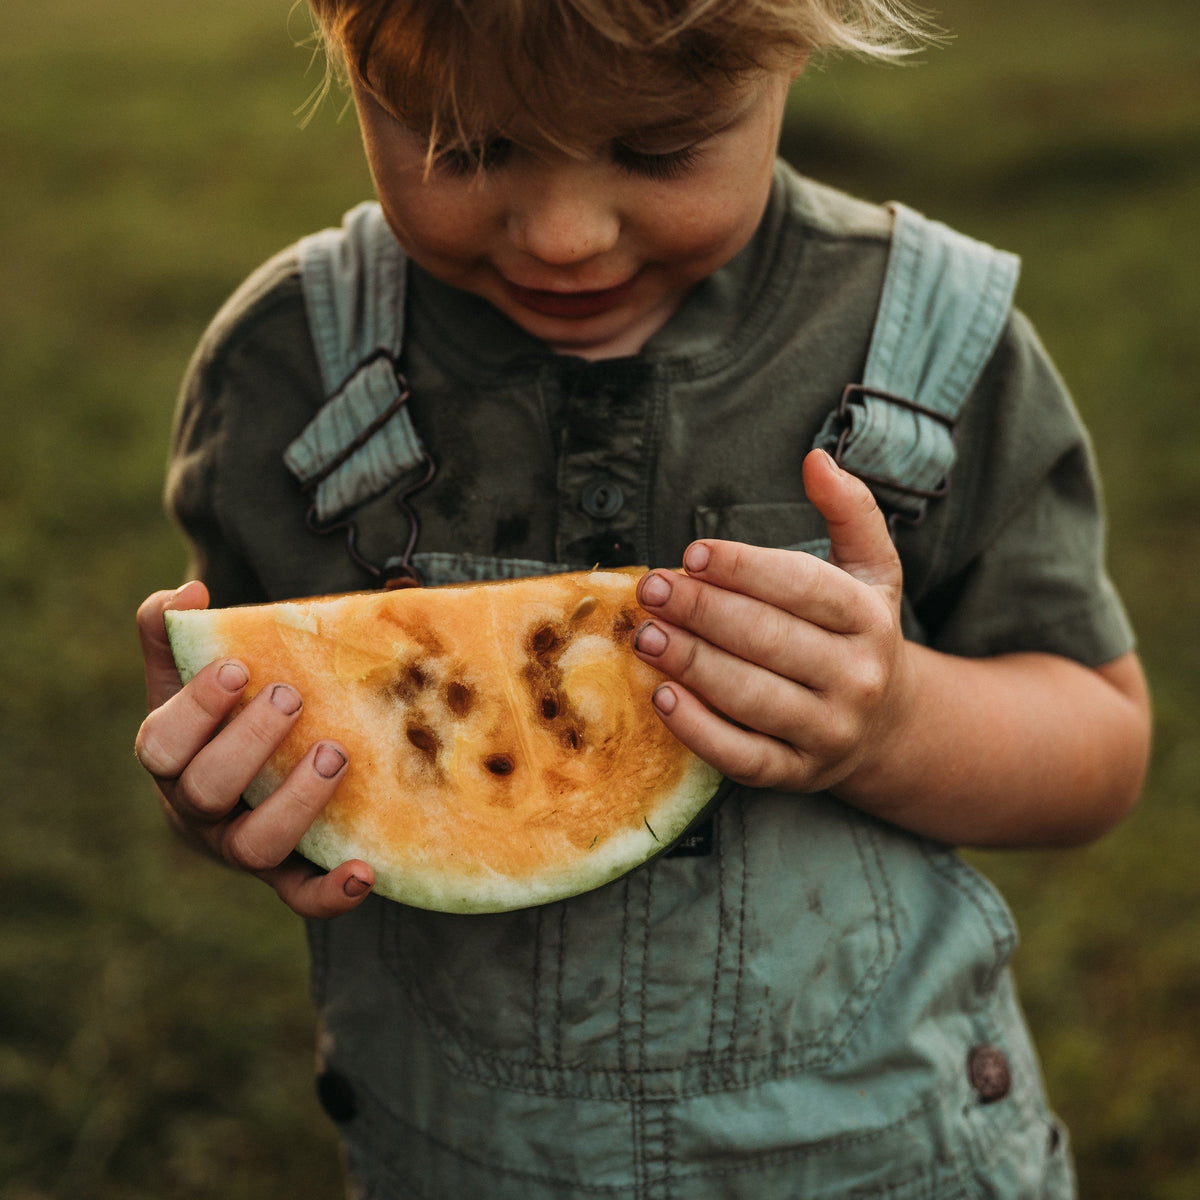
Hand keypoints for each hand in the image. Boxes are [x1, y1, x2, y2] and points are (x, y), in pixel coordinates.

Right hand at [134, 582, 374, 917]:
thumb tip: (188, 594)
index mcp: (171, 754)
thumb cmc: (225, 708)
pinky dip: (329, 892)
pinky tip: (364, 870)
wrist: (252, 764)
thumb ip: (178, 626)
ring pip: (253, 846)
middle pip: (204, 790)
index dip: (195, 708)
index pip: (160, 742)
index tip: (236, 667)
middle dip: (247, 744)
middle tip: (292, 698)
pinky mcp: (285, 873)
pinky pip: (301, 896)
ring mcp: (239, 845)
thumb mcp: (194, 667)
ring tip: (337, 753)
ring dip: (294, 802)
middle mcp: (197, 808)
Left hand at [631, 449, 915, 794]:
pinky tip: (662, 697)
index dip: (745, 568)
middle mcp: (857, 678)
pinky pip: (744, 757)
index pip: (804, 588)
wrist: (888, 726)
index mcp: (870, 618)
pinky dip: (700, 731)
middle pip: (770, 640)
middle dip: (703, 611)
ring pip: (752, 698)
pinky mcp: (797, 774)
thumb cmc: (858, 632)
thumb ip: (851, 511)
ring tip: (646, 635)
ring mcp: (829, 731)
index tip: (692, 553)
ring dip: (692, 664)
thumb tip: (816, 458)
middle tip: (651, 589)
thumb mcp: (871, 570)